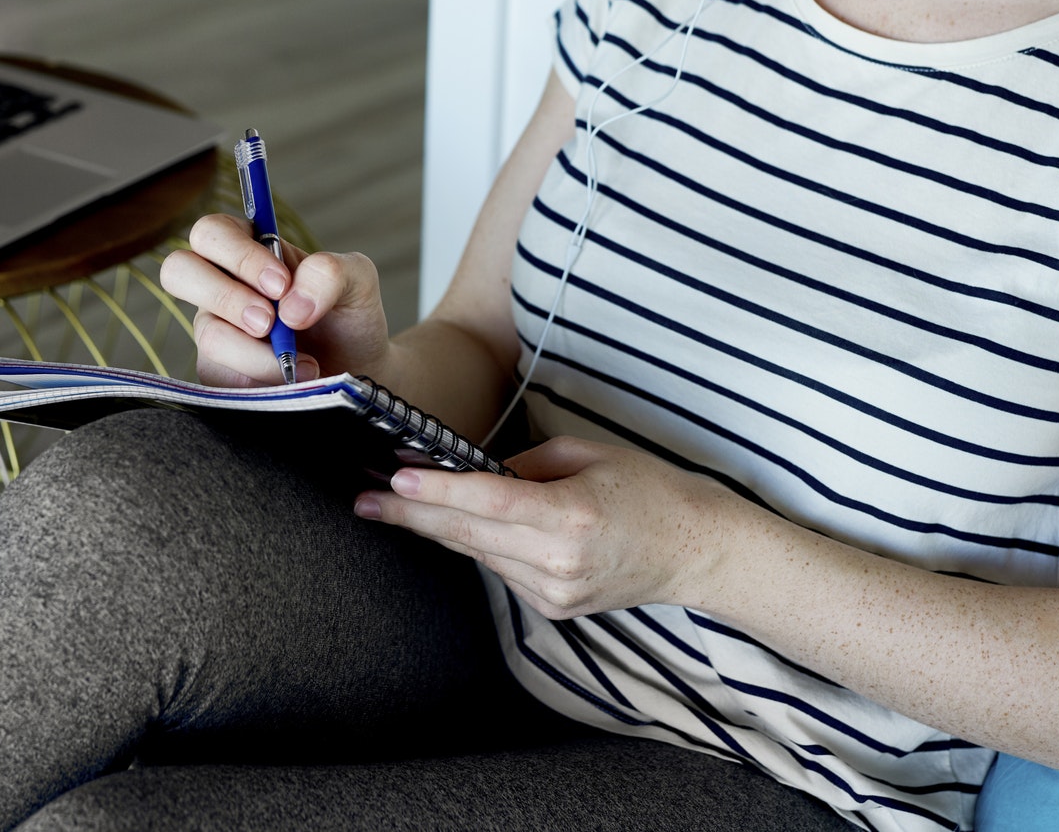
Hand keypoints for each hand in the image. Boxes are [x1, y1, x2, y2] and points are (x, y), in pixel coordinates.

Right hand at [158, 213, 389, 387]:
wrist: (357, 370)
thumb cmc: (348, 316)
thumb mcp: (357, 279)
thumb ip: (330, 273)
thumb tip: (290, 307)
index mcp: (247, 248)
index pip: (211, 233)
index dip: (238, 255)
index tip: (281, 284)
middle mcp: (220, 285)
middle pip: (178, 270)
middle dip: (225, 296)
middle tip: (269, 322)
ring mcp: (214, 329)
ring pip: (207, 333)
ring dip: (255, 351)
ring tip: (301, 363)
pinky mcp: (217, 373)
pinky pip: (220, 377)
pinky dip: (261, 381)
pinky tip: (292, 382)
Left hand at [354, 437, 741, 617]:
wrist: (696, 551)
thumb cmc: (649, 489)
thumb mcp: (589, 453)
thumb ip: (525, 462)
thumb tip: (473, 469)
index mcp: (571, 515)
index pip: (488, 502)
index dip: (437, 491)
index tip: (394, 478)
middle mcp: (559, 560)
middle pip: (469, 533)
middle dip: (410, 516)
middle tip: (362, 499)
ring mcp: (555, 590)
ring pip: (478, 553)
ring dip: (436, 528)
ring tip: (388, 505)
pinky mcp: (553, 606)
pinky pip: (499, 568)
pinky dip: (476, 544)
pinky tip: (452, 526)